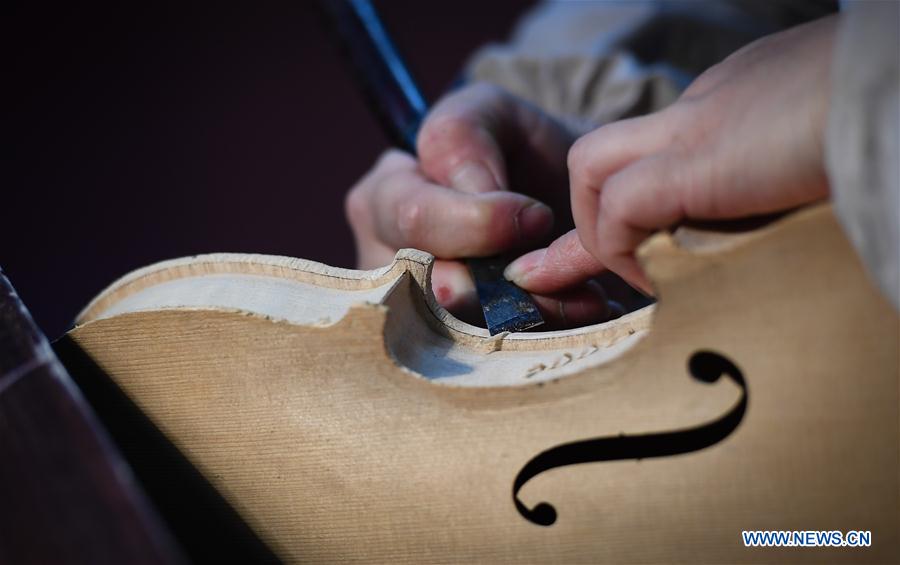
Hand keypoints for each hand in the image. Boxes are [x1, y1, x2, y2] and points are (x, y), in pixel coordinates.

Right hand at [345, 83, 615, 327]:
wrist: (553, 202)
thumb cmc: (514, 153)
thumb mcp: (489, 114)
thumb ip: (464, 135)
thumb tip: (474, 196)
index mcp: (382, 198)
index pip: (411, 219)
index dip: (478, 223)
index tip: (538, 217)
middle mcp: (385, 264)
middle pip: (433, 291)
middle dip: (508, 288)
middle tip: (565, 274)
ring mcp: (414, 314)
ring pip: (463, 337)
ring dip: (532, 321)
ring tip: (580, 298)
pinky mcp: (453, 350)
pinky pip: (489, 361)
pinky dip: (540, 342)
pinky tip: (575, 318)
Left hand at [505, 16, 837, 294]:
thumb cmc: (879, 126)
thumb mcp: (818, 154)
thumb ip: (784, 176)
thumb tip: (790, 212)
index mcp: (732, 100)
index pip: (652, 146)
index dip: (632, 197)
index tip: (636, 245)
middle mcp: (701, 105)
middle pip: (604, 152)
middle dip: (590, 211)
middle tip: (605, 262)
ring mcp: (691, 126)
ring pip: (590, 165)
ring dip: (598, 228)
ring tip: (637, 275)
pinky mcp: (693, 161)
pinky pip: (621, 206)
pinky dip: (622, 248)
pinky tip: (657, 280)